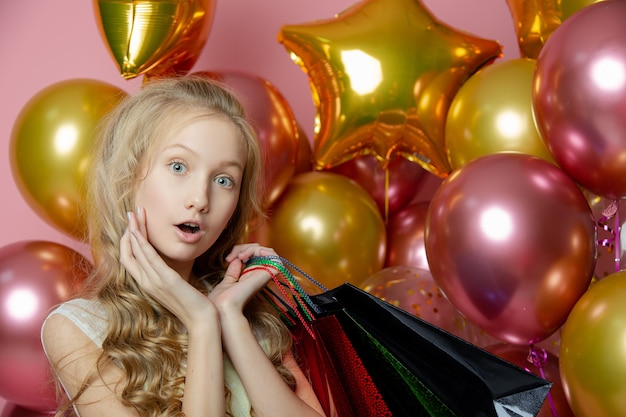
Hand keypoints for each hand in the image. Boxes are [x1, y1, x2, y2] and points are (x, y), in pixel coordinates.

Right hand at [120, 208, 216, 326]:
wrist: (201, 320)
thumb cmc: (192, 303)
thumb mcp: (176, 285)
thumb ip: (168, 273)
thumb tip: (169, 261)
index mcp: (147, 284)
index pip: (129, 258)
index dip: (128, 240)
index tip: (134, 223)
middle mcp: (146, 283)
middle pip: (128, 252)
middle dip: (129, 230)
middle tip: (132, 212)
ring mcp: (154, 282)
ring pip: (136, 252)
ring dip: (134, 230)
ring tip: (135, 213)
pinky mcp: (166, 280)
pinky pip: (149, 259)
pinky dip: (142, 244)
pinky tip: (139, 231)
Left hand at [209, 243, 278, 312]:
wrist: (223, 306)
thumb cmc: (222, 299)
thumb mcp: (227, 281)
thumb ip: (234, 271)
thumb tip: (238, 260)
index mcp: (250, 276)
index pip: (252, 256)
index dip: (240, 250)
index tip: (228, 258)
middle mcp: (258, 274)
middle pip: (259, 251)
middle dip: (244, 247)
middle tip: (231, 257)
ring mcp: (264, 274)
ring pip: (266, 251)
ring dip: (253, 248)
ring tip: (241, 256)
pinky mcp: (268, 274)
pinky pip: (274, 258)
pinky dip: (266, 251)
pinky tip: (255, 253)